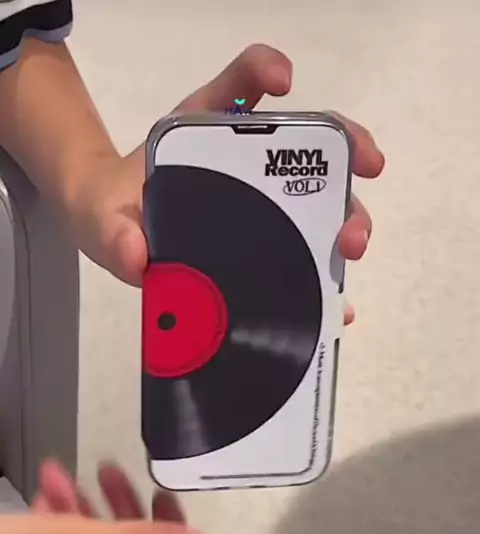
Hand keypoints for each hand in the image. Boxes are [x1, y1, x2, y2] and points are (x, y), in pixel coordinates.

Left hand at [71, 44, 383, 324]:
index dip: (261, 74)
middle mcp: (245, 167)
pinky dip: (324, 282)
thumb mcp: (107, 214)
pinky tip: (338, 305)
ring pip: (318, 203)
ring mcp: (261, 209)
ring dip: (345, 222)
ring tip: (349, 250)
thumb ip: (116, 232)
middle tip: (358, 177)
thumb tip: (136, 258)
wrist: (114, 239)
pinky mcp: (265, 250)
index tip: (282, 84)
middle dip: (342, 160)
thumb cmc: (114, 209)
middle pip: (305, 149)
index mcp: (206, 137)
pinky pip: (302, 261)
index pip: (238, 87)